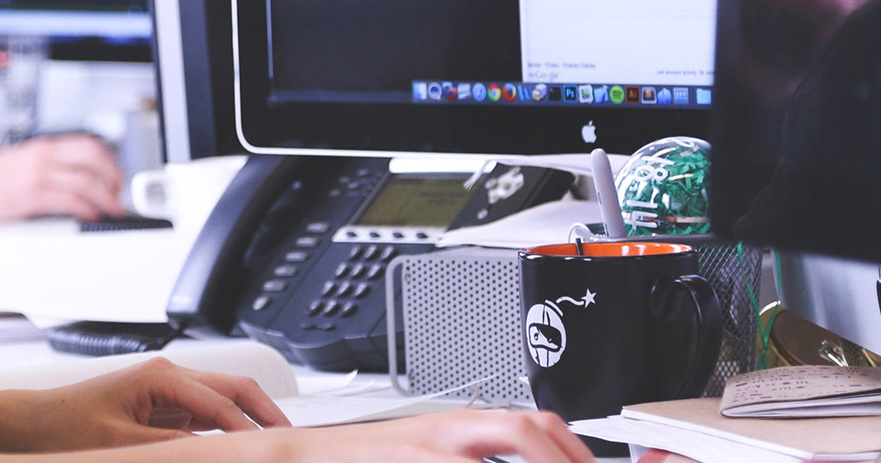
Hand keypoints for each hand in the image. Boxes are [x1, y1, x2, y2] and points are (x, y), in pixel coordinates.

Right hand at [0, 134, 124, 219]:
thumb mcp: (18, 161)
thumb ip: (43, 164)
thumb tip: (68, 177)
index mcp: (41, 147)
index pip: (87, 144)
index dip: (108, 160)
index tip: (114, 175)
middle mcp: (42, 157)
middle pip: (93, 158)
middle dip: (112, 176)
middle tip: (116, 192)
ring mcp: (37, 176)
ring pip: (87, 181)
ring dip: (106, 198)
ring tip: (111, 209)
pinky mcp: (31, 197)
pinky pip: (70, 201)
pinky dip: (87, 209)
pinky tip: (90, 215)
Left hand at [0, 357, 291, 449]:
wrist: (32, 423)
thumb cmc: (66, 427)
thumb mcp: (121, 445)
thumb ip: (171, 446)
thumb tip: (214, 449)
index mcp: (161, 377)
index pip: (223, 405)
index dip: (253, 431)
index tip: (276, 451)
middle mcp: (169, 376)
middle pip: (234, 388)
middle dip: (267, 412)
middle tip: (296, 440)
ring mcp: (167, 389)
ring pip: (225, 398)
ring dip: (251, 419)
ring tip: (277, 444)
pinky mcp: (162, 406)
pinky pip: (207, 414)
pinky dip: (229, 429)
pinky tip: (242, 447)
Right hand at [242, 409, 595, 462]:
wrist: (308, 455)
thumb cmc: (370, 456)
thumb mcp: (427, 444)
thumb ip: (475, 450)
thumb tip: (530, 455)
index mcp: (460, 422)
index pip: (533, 423)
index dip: (572, 448)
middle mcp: (449, 432)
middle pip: (524, 428)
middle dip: (562, 459)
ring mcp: (428, 452)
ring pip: (495, 455)